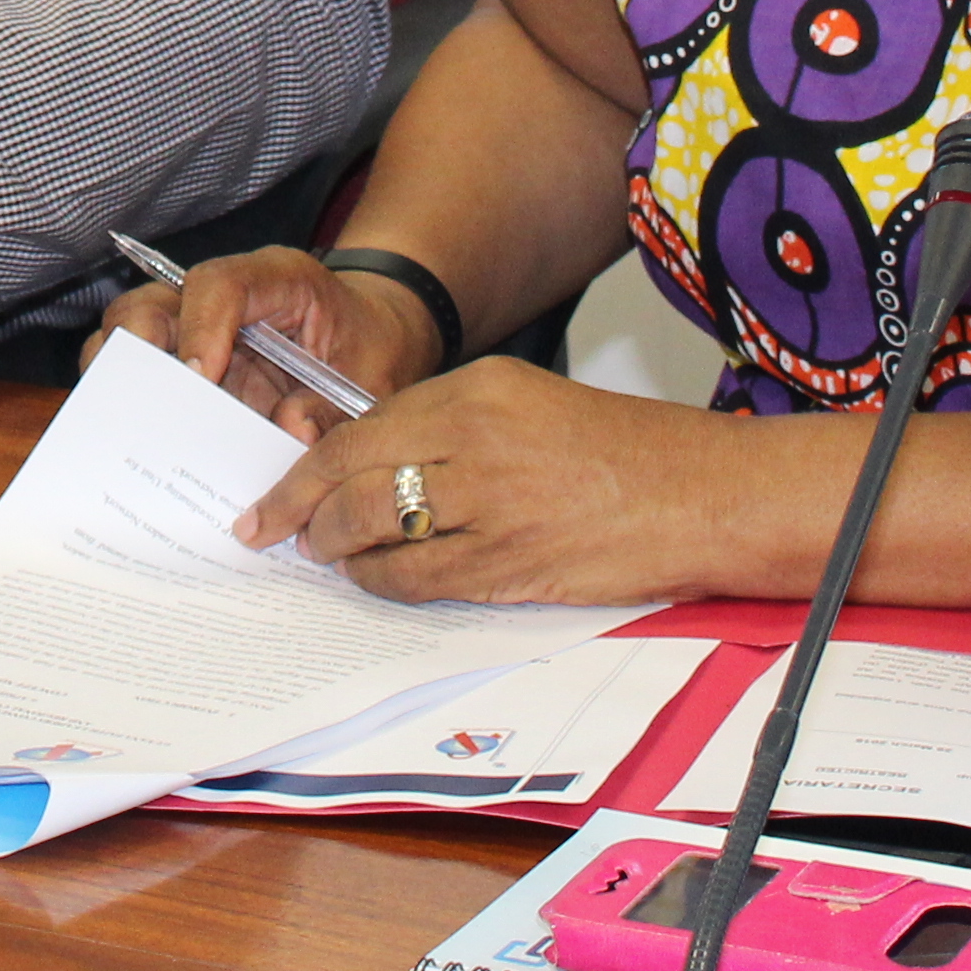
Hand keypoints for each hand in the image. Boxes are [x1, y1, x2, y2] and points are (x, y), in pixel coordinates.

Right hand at [86, 245, 441, 439]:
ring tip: (133, 431)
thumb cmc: (373, 351)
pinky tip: (150, 455)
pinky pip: (144, 382)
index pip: (220, 285)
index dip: (202, 326)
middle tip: (144, 403)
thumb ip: (335, 408)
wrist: (375, 344)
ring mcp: (196, 334)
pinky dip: (137, 413)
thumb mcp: (375, 378)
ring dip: (125, 382)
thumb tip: (289, 433)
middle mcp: (222, 302)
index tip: (202, 375)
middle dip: (135, 348)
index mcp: (278, 282)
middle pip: (150, 304)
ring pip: (129, 337)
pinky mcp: (187, 370)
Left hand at [233, 359, 721, 604]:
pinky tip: (371, 579)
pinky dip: (382, 581)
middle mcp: (474, 438)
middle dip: (298, 506)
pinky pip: (417, 577)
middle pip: (352, 472)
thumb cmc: (621, 449)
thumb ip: (451, 422)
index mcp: (476, 389)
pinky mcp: (507, 562)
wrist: (698, 494)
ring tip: (321, 552)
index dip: (308, 463)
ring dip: (334, 545)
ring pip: (373, 526)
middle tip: (272, 527)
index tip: (277, 487)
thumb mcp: (527, 401)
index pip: (362, 427)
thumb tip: (376, 460)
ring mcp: (488, 503)